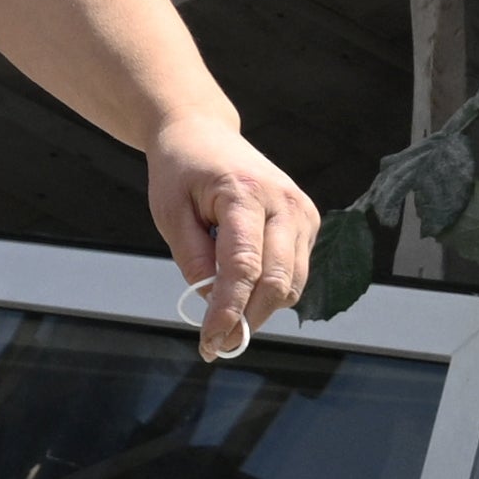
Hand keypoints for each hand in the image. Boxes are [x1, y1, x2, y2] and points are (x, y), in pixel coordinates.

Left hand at [143, 109, 318, 361]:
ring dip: (260, 310)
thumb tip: (213, 303)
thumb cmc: (181, 170)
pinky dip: (271, 292)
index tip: (209, 342)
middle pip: (277, 281)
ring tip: (224, 321)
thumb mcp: (169, 211)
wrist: (203, 132)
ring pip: (292, 284)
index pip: (243, 266)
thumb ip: (192, 257)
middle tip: (217, 345)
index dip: (228, 310)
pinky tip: (243, 291)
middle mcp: (284, 203)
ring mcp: (302, 211)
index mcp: (245, 193)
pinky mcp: (308, 221)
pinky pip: (295, 272)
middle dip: (247, 320)